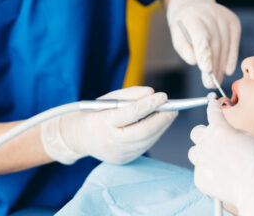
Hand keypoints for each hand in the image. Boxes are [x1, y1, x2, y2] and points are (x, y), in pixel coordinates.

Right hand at [41, 86, 175, 164]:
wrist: (79, 137)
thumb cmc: (95, 114)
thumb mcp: (108, 99)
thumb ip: (130, 95)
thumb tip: (151, 93)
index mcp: (103, 123)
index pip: (130, 114)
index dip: (149, 105)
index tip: (163, 96)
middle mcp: (110, 141)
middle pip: (143, 131)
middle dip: (161, 119)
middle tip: (174, 108)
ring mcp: (118, 154)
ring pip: (146, 141)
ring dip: (161, 127)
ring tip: (169, 114)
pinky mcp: (124, 160)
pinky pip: (143, 147)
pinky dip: (154, 134)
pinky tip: (159, 124)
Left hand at [166, 0, 240, 87]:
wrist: (195, 3)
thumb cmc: (185, 24)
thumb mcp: (178, 36)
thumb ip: (185, 49)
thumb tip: (196, 62)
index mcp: (193, 16)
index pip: (201, 36)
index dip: (205, 54)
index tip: (207, 70)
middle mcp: (211, 14)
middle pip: (215, 45)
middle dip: (213, 67)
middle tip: (210, 84)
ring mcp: (224, 17)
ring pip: (225, 46)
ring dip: (221, 65)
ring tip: (217, 80)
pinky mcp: (234, 21)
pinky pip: (234, 43)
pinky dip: (231, 58)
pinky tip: (227, 69)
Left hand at [188, 100, 253, 215]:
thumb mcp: (250, 138)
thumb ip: (233, 132)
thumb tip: (226, 134)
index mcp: (219, 130)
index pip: (212, 112)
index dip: (213, 107)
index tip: (212, 104)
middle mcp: (206, 144)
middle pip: (196, 132)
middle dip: (204, 133)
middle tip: (214, 138)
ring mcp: (201, 162)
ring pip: (194, 152)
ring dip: (203, 152)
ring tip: (217, 159)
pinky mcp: (199, 178)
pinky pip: (200, 170)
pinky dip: (209, 172)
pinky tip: (222, 176)